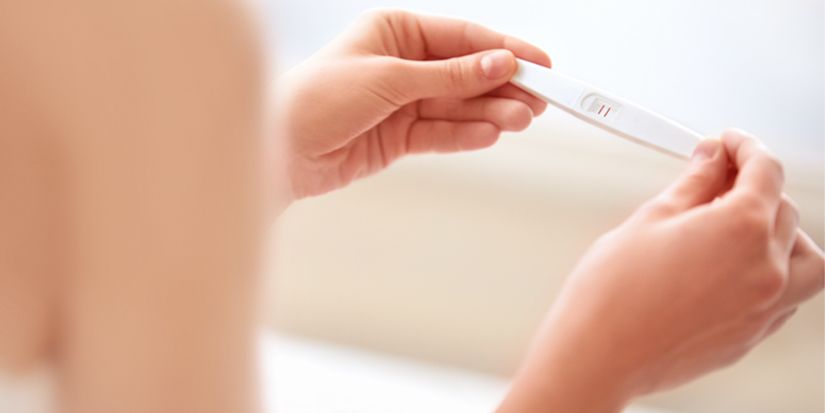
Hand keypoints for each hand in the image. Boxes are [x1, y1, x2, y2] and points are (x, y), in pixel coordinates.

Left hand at [277, 10, 549, 199]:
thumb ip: (447, 76)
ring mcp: (402, 102)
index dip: (504, 50)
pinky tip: (492, 133)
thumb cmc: (317, 97)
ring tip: (521, 120)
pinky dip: (466, 134)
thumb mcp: (388, 78)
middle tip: (540, 100)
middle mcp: (402, 63)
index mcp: (395, 31)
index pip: (462, 38)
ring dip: (490, 113)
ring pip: (457, 106)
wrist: (280, 151)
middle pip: (465, 74)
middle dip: (502, 87)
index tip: (540, 64)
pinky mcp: (398, 137)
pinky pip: (441, 133)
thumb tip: (499, 64)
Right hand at [499, 130, 824, 412]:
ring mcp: (764, 307)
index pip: (765, 170)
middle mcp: (766, 269)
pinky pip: (787, 295)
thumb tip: (711, 162)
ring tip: (744, 226)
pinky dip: (774, 272)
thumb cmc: (613, 294)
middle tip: (716, 178)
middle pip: (784, 209)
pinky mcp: (751, 335)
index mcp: (742, 229)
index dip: (745, 147)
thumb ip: (693, 185)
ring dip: (782, 233)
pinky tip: (736, 265)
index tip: (728, 144)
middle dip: (754, 185)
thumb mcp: (650, 219)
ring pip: (804, 258)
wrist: (598, 354)